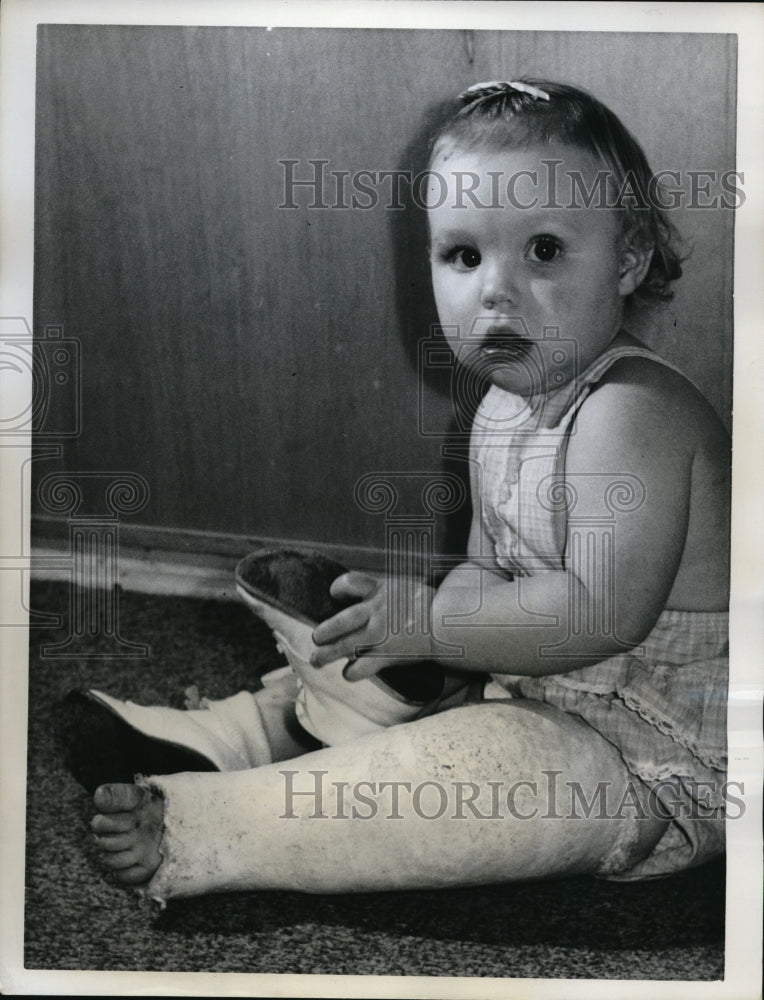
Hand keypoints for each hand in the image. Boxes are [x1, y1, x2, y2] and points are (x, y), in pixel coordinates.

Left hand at [310, 571, 435, 679]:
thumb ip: (380, 589)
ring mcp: (379, 635)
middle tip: (315, 638)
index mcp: (379, 591)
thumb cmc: (427, 603)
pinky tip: (349, 674)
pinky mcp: (387, 655)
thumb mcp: (402, 585)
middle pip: (340, 622)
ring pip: (345, 647)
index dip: (338, 588)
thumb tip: (363, 592)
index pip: (349, 582)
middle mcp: (375, 612)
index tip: (335, 594)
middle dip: (323, 632)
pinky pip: (363, 668)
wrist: (448, 623)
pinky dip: (353, 672)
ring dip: (327, 655)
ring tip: (316, 661)